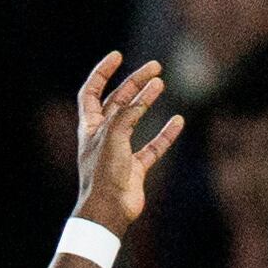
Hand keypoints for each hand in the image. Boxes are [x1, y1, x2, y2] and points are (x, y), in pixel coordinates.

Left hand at [73, 52, 182, 231]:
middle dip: (134, 82)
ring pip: (136, 120)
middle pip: (119, 101)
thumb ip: (127, 114)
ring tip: (161, 84)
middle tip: (155, 67)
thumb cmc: (103, 174)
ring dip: (148, 101)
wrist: (108, 211)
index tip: (118, 56)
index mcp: (90, 126)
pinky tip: (177, 121)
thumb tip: (143, 99)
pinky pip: (153, 146)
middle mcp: (103, 136)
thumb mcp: (113, 135)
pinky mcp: (135, 168)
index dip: (103, 72)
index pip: (92, 91)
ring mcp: (119, 151)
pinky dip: (165, 134)